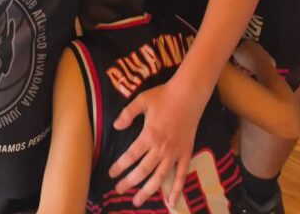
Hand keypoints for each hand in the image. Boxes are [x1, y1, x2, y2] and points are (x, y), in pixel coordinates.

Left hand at [109, 82, 201, 207]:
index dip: (120, 166)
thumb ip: (127, 114)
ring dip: (148, 191)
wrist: (188, 95)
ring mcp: (175, 153)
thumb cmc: (163, 96)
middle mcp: (161, 148)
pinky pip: (181, 176)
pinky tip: (171, 203)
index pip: (131, 155)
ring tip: (137, 201)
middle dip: (129, 182)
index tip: (111, 174)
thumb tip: (115, 126)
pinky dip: (176, 190)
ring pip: (160, 177)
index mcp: (149, 135)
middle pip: (143, 170)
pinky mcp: (186, 154)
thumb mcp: (141, 100)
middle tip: (118, 190)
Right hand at [232, 39, 273, 76]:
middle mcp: (256, 45)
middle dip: (243, 61)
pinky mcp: (269, 60)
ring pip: (253, 60)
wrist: (262, 66)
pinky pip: (260, 64)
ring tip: (245, 72)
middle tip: (240, 68)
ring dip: (248, 66)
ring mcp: (264, 53)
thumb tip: (233, 51)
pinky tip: (252, 73)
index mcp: (248, 42)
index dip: (237, 54)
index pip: (240, 46)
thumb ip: (233, 51)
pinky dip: (256, 68)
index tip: (235, 61)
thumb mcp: (235, 54)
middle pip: (247, 54)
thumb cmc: (247, 58)